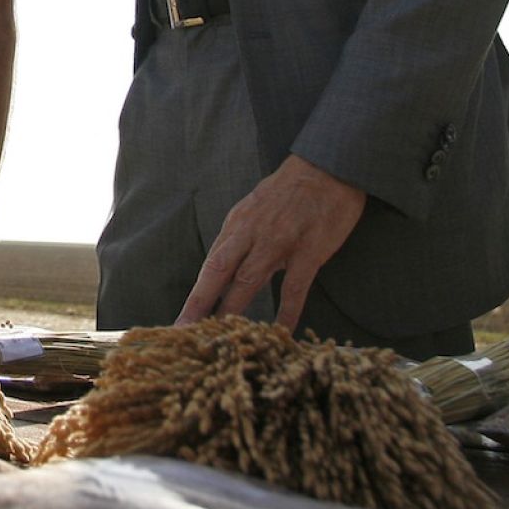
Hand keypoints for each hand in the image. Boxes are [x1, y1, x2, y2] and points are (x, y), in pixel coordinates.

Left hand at [177, 154, 364, 330]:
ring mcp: (279, 242)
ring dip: (233, 312)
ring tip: (221, 341)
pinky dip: (286, 312)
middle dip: (199, 305)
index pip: (211, 264)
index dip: (196, 294)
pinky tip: (280, 333)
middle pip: (218, 272)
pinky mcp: (308, 250)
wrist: (327, 168)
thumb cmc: (290, 190)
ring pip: (249, 281)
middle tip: (183, 333)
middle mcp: (250, 233)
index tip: (181, 319)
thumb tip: (224, 265)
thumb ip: (240, 237)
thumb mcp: (254, 207)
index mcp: (236, 224)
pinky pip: (294, 287)